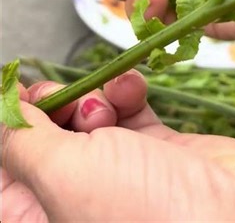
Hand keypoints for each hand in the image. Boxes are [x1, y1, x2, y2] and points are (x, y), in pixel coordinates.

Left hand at [1, 71, 234, 221]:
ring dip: (92, 96)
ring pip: (85, 117)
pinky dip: (126, 91)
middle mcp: (78, 197)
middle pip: (44, 137)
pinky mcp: (155, 148)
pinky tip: (133, 89)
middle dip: (50, 107)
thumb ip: (21, 138)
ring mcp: (120, 171)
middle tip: (57, 95)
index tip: (16, 93)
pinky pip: (127, 109)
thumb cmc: (147, 214)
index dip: (9, 125)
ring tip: (107, 102)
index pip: (7, 165)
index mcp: (42, 218)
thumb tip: (2, 108)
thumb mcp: (62, 175)